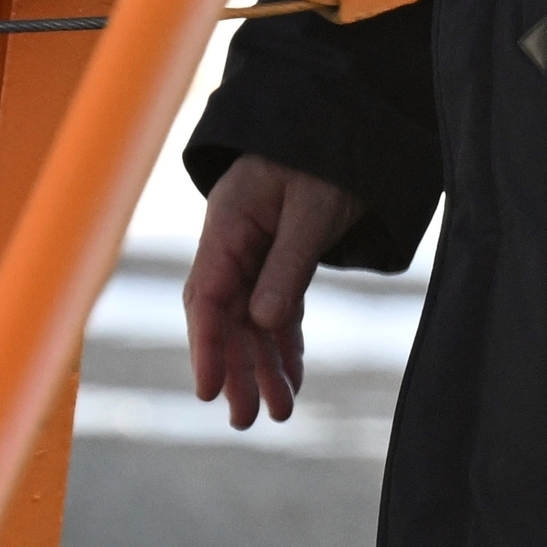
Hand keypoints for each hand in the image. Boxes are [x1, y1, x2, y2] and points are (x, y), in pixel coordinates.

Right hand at [184, 153, 364, 428]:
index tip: (208, 388)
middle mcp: (232, 245)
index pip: (206, 295)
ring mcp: (253, 254)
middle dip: (233, 368)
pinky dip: (283, 346)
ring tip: (277, 412)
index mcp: (226, 226)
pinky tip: (292, 380)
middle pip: (223, 317)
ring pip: (250, 321)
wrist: (340, 128)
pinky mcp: (279, 262)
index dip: (205, 345)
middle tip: (245, 419)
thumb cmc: (322, 160)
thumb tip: (261, 322)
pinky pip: (276, 312)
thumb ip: (286, 266)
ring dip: (261, 366)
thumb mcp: (310, 211)